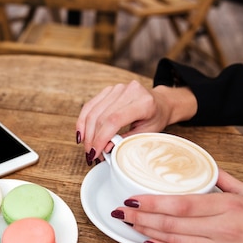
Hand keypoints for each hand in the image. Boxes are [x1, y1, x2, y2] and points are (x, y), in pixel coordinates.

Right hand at [76, 81, 196, 164]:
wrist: (160, 102)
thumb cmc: (156, 118)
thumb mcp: (146, 133)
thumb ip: (125, 141)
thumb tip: (104, 149)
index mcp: (143, 102)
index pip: (114, 120)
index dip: (101, 138)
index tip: (96, 153)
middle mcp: (129, 91)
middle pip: (101, 117)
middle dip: (92, 139)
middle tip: (91, 154)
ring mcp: (117, 88)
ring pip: (92, 112)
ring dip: (86, 132)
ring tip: (87, 147)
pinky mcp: (108, 90)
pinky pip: (90, 106)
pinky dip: (83, 121)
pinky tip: (82, 134)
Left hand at [111, 169, 242, 242]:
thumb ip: (227, 180)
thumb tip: (205, 167)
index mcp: (229, 206)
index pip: (180, 203)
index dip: (151, 202)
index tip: (131, 198)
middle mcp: (223, 228)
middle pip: (172, 223)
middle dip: (140, 216)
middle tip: (120, 211)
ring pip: (176, 241)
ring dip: (147, 232)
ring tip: (128, 225)